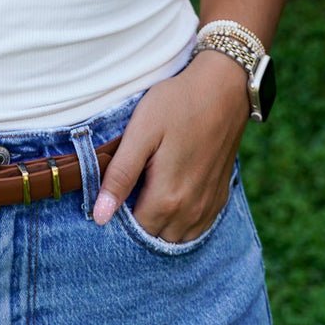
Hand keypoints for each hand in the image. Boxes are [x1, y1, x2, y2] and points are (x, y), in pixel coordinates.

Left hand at [92, 50, 249, 240]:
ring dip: (160, 223)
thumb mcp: (141, 132)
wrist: (223, 88)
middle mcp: (191, 211)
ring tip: (149, 189)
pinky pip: (196, 228)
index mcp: (168, 198)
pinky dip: (181, 220)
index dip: (118, 214)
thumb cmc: (177, 104)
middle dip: (138, 220)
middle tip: (130, 184)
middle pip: (155, 236)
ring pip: (176, 236)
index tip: (114, 190)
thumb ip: (120, 176)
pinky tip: (172, 193)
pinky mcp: (220, 196)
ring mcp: (209, 206)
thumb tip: (101, 216)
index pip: (134, 230)